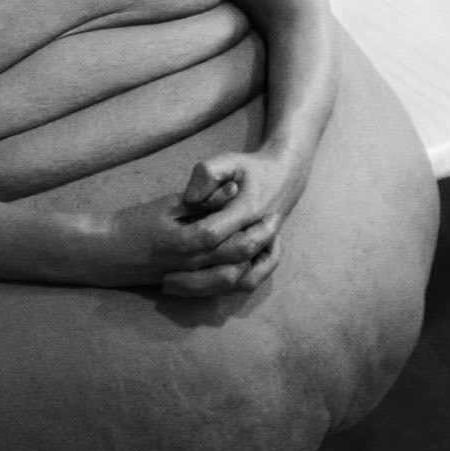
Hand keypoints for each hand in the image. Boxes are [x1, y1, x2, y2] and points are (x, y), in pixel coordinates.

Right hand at [100, 191, 274, 296]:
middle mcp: (192, 265)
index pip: (230, 236)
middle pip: (237, 259)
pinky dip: (238, 277)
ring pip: (232, 279)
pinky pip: (219, 289)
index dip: (253, 224)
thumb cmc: (133, 223)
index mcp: (186, 241)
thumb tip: (233, 190)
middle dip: (260, 242)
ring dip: (254, 263)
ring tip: (266, 245)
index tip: (268, 210)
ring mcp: (190, 280)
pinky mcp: (187, 288)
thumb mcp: (167, 204)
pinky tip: (246, 262)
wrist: (107, 253)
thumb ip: (201, 200)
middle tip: (274, 225)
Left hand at [157, 149, 304, 297]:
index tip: (164, 251)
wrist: (285, 176)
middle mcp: (259, 233)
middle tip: (164, 280)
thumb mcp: (228, 161)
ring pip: (241, 280)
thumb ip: (207, 174)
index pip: (214, 233)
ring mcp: (266, 248)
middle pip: (228, 266)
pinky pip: (251, 280)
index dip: (189, 245)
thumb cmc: (250, 169)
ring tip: (178, 289)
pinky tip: (203, 289)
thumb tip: (189, 198)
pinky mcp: (267, 255)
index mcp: (247, 208)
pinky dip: (228, 288)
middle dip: (196, 277)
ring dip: (210, 287)